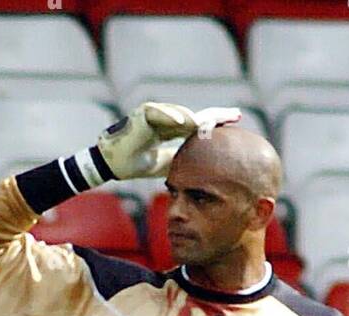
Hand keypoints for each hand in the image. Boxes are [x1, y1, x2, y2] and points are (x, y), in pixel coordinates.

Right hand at [94, 101, 240, 182]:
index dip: (215, 123)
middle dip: (215, 114)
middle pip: (194, 114)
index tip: (235, 122)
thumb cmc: (136, 163)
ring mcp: (153, 114)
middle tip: (235, 115)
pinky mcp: (141, 114)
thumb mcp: (166, 164)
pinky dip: (171, 116)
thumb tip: (200, 169)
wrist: (114, 164)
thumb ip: (181, 160)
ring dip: (196, 117)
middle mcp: (165, 118)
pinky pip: (158, 112)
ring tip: (212, 123)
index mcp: (171, 129)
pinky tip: (186, 122)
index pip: (197, 124)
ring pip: (179, 112)